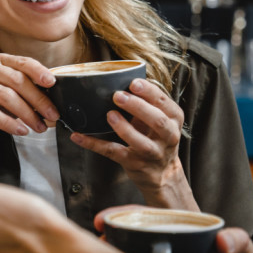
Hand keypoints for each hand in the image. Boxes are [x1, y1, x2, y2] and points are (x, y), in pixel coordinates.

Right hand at [0, 53, 59, 146]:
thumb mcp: (7, 96)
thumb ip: (26, 93)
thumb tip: (54, 102)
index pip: (23, 62)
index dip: (39, 71)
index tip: (53, 84)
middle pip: (17, 80)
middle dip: (38, 99)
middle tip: (53, 115)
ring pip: (6, 96)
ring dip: (27, 114)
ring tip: (39, 127)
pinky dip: (9, 123)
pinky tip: (21, 131)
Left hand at [71, 78, 194, 208]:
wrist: (163, 173)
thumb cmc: (157, 137)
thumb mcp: (160, 118)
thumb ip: (147, 102)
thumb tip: (120, 79)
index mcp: (174, 119)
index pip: (164, 103)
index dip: (150, 92)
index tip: (134, 82)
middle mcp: (168, 136)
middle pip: (157, 121)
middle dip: (138, 107)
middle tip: (118, 95)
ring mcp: (152, 153)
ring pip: (140, 141)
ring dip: (124, 128)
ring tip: (109, 115)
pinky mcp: (134, 164)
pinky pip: (113, 153)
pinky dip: (94, 144)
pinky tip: (78, 136)